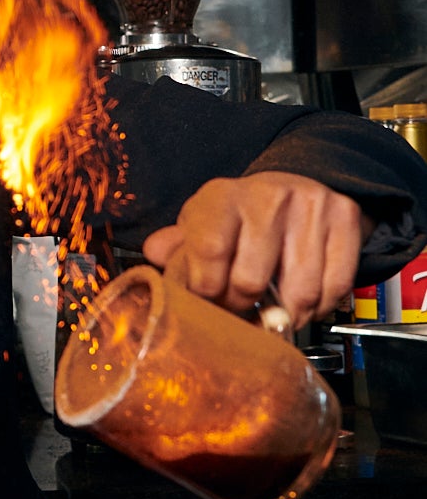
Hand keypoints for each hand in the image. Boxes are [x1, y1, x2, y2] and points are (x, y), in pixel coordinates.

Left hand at [142, 172, 369, 325]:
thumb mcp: (203, 221)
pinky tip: (304, 301)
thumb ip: (178, 245)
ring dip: (284, 316)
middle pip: (251, 281)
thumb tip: (153, 254)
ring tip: (273, 310)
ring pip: (299, 293)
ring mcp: (311, 207)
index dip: (207, 290)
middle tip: (241, 309)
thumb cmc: (242, 215)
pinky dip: (318, 308)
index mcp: (223, 197)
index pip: (209, 251)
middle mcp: (268, 197)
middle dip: (243, 308)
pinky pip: (335, 287)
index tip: (209, 301)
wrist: (298, 182)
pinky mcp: (346, 220)